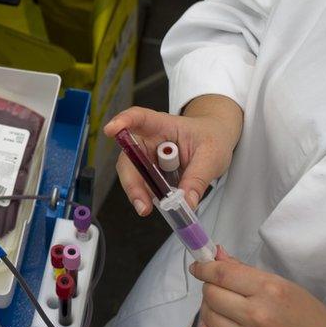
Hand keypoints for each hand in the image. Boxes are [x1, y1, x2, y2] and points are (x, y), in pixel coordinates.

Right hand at [103, 95, 242, 215]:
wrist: (215, 138)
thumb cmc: (212, 138)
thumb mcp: (211, 157)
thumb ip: (198, 179)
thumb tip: (186, 203)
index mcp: (163, 124)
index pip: (140, 118)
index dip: (123, 121)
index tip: (111, 130)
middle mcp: (148, 139)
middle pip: (129, 157)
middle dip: (132, 181)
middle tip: (141, 204)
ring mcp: (147, 156)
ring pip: (133, 174)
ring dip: (139, 192)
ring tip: (149, 208)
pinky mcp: (149, 171)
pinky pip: (143, 184)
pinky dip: (148, 196)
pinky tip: (158, 203)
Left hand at [190, 247, 325, 326]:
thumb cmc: (306, 313)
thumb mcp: (281, 283)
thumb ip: (244, 270)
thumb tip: (216, 255)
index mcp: (269, 290)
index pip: (222, 273)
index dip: (204, 267)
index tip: (199, 266)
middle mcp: (258, 315)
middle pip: (211, 293)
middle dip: (210, 286)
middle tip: (218, 286)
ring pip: (208, 315)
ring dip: (209, 306)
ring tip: (222, 305)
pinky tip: (210, 326)